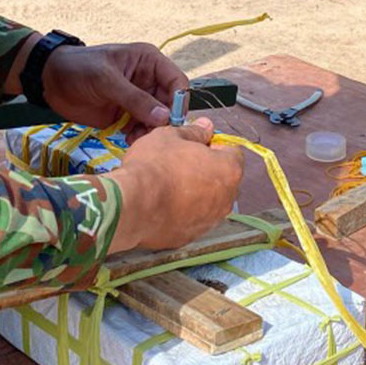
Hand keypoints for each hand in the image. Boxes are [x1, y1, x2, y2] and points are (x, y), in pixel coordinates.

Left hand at [40, 42, 188, 136]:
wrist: (51, 81)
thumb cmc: (79, 69)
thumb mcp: (107, 80)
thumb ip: (135, 99)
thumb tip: (164, 118)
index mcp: (149, 62)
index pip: (177, 82)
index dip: (179, 101)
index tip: (171, 120)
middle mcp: (148, 81)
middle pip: (170, 104)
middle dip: (165, 121)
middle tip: (154, 136)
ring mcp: (138, 100)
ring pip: (158, 119)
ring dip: (152, 131)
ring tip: (137, 139)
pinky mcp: (126, 116)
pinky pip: (142, 128)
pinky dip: (140, 136)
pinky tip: (128, 140)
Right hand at [106, 117, 243, 252]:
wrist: (133, 205)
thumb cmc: (155, 166)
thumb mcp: (171, 136)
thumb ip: (194, 132)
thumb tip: (205, 127)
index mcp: (229, 170)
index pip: (232, 152)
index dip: (213, 145)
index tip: (195, 145)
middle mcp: (227, 199)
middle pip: (223, 178)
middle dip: (206, 170)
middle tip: (180, 164)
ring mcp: (210, 221)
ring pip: (208, 201)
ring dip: (196, 193)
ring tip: (168, 186)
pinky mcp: (192, 236)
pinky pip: (192, 219)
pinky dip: (183, 212)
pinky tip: (163, 204)